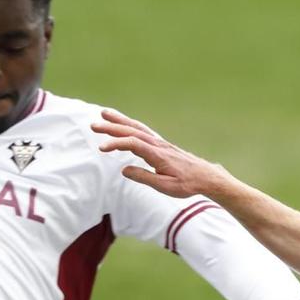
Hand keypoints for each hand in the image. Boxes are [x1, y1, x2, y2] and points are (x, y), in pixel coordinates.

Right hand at [93, 109, 238, 201]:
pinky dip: (131, 124)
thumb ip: (144, 177)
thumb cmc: (187, 184)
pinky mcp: (161, 144)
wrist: (205, 177)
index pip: (133, 144)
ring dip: (120, 120)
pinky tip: (123, 122)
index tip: (101, 148)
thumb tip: (124, 170)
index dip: (116, 144)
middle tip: (93, 124)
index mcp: (158, 155)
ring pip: (137, 127)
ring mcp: (160, 142)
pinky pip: (143, 130)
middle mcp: (158, 145)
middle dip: (112, 127)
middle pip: (132, 132)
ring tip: (104, 113)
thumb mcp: (165, 186)